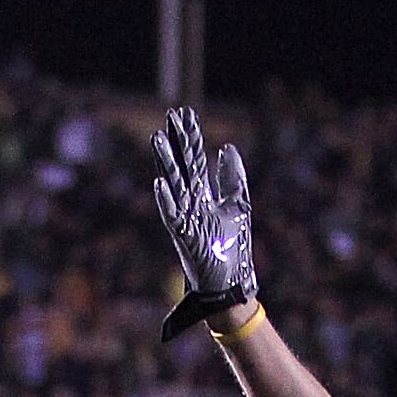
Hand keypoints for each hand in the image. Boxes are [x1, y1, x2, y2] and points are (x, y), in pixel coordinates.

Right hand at [151, 106, 257, 305]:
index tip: (185, 113)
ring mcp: (185, 218)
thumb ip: (231, 179)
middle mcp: (191, 203)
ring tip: (158, 139)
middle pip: (182, 165)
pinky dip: (166, 201)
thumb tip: (227, 148)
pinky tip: (160, 184)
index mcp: (202, 195)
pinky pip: (172, 217)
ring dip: (165, 162)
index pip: (194, 159)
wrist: (232, 283)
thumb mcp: (238, 206)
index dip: (190, 137)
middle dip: (177, 141)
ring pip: (173, 185)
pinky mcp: (184, 237)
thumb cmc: (233, 247)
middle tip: (171, 115)